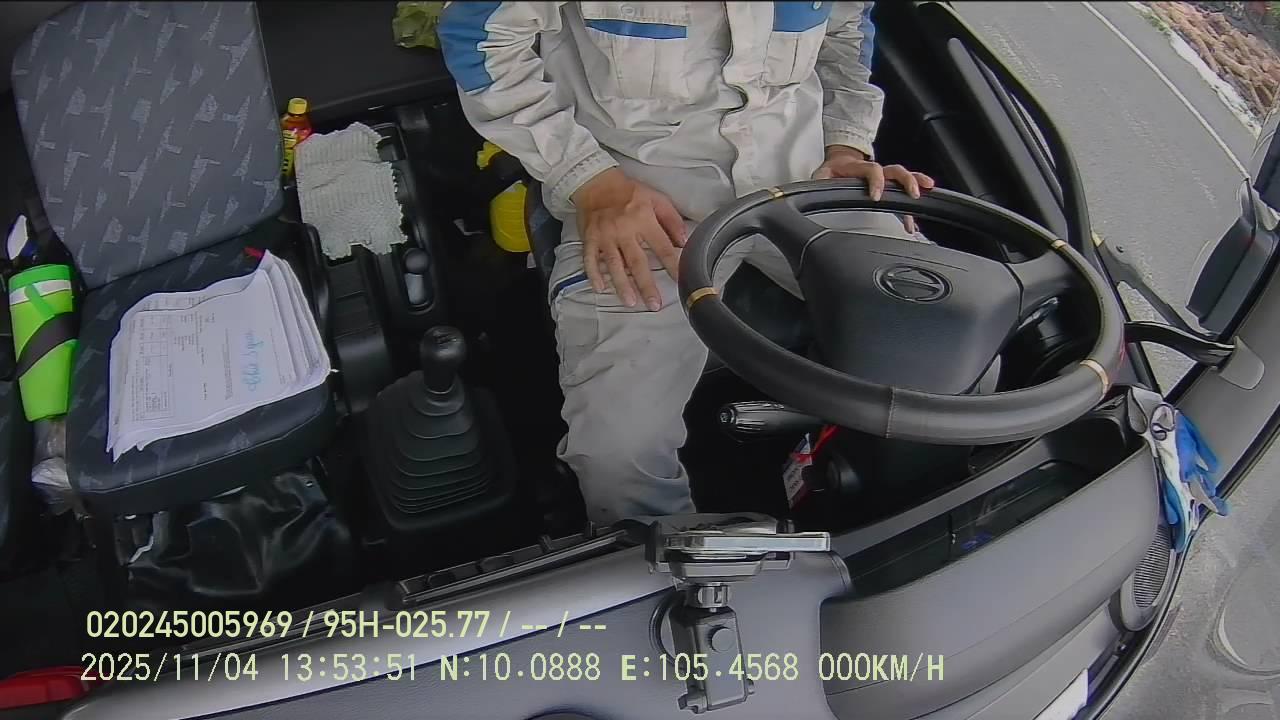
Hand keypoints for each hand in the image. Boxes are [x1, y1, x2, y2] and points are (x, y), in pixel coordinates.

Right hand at [572, 168, 685, 310]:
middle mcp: (624, 229)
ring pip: (613, 265)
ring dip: (621, 285)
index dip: (672, 265)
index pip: (662, 247)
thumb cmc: (629, 191)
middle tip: (653, 304)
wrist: (596, 183)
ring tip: (630, 302)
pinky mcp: (589, 238)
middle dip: (646, 285)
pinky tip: (600, 289)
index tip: (680, 281)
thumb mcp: (657, 198)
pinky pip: (590, 259)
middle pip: (636, 262)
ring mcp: (604, 236)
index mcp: (643, 219)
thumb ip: (672, 220)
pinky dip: (593, 274)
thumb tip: (684, 241)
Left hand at [812, 146, 935, 233]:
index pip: (872, 170)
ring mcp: (884, 177)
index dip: (876, 181)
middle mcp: (876, 170)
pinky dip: (910, 207)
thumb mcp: (821, 174)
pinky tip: (916, 220)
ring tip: (928, 192)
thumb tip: (813, 190)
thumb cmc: (832, 170)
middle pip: (896, 171)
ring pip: (904, 177)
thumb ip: (819, 181)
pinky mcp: (888, 186)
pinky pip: (902, 193)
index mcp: (860, 168)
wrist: (840, 160)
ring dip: (917, 184)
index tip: (877, 196)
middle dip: (907, 181)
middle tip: (913, 194)